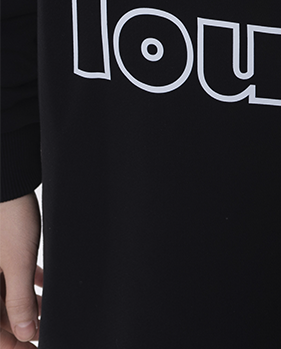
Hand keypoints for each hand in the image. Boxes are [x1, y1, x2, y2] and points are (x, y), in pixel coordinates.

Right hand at [0, 192, 42, 345]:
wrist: (6, 179)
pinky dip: (23, 284)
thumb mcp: (16, 263)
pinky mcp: (0, 250)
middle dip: (20, 327)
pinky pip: (7, 276)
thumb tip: (25, 332)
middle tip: (42, 335)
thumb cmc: (7, 216)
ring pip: (3, 296)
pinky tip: (42, 285)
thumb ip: (20, 301)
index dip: (13, 344)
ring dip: (24, 307)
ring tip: (46, 313)